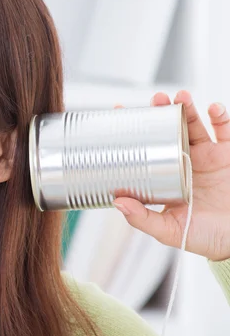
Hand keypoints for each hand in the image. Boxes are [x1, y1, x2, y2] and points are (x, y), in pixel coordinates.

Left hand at [112, 90, 229, 261]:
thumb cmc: (201, 237)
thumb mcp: (167, 230)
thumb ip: (142, 218)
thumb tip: (118, 202)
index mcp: (165, 176)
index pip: (146, 149)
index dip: (134, 131)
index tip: (120, 112)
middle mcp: (183, 163)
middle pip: (170, 131)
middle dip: (162, 113)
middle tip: (155, 100)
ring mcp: (207, 158)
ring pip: (195, 126)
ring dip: (188, 109)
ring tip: (179, 98)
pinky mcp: (228, 156)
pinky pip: (225, 131)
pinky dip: (220, 117)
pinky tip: (212, 109)